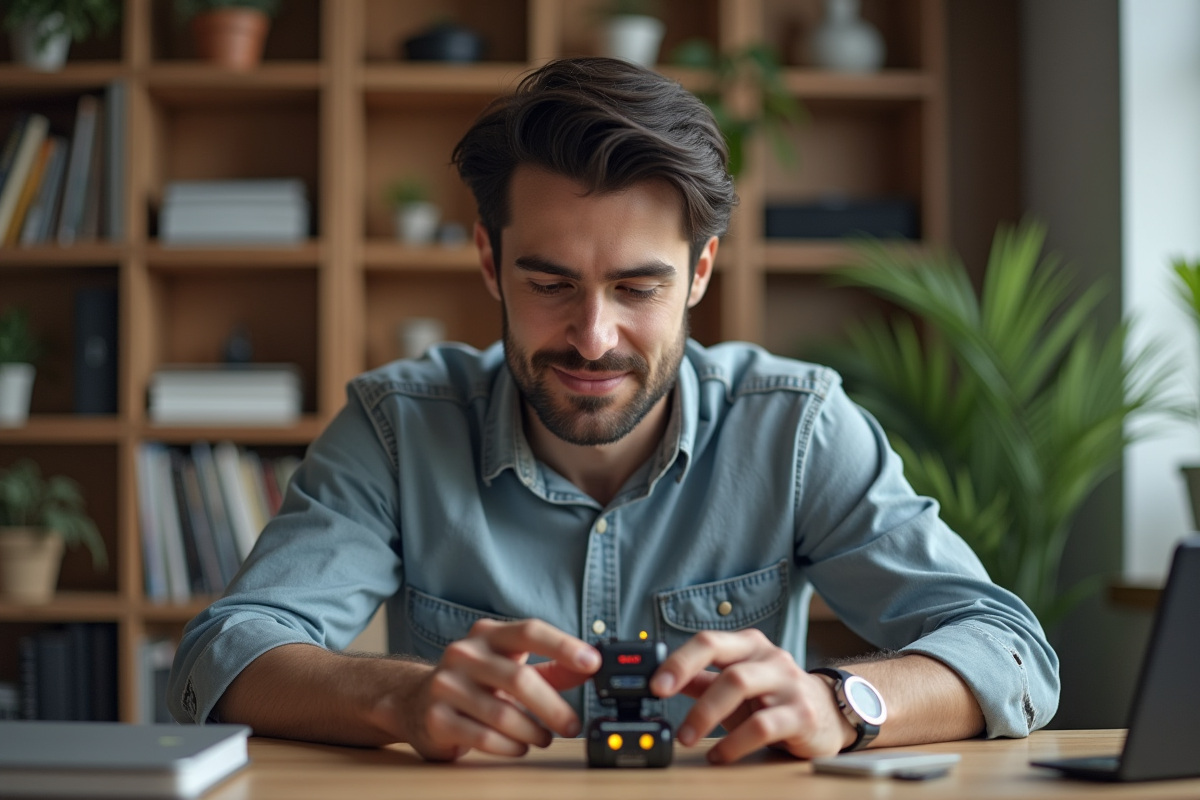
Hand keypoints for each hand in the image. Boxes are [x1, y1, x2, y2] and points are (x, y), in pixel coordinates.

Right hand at [406, 618, 600, 760]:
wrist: (411, 701)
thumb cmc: (473, 682)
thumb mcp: (511, 666)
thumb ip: (552, 668)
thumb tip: (590, 668)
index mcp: (488, 635)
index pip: (530, 630)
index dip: (563, 646)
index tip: (592, 662)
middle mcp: (464, 654)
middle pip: (519, 678)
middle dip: (553, 707)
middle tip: (573, 724)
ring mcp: (446, 685)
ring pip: (502, 713)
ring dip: (532, 732)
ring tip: (544, 738)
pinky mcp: (436, 718)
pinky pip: (483, 737)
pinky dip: (509, 746)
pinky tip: (519, 747)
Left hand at [649, 629, 855, 763]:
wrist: (829, 712)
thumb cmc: (773, 697)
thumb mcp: (735, 683)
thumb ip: (700, 679)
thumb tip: (658, 678)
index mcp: (749, 645)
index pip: (709, 642)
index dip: (679, 661)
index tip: (655, 684)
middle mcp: (770, 658)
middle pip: (726, 665)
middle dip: (691, 688)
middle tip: (664, 707)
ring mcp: (789, 684)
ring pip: (742, 687)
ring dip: (707, 715)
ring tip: (687, 738)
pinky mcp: (803, 715)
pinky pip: (763, 726)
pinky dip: (735, 743)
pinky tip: (719, 755)